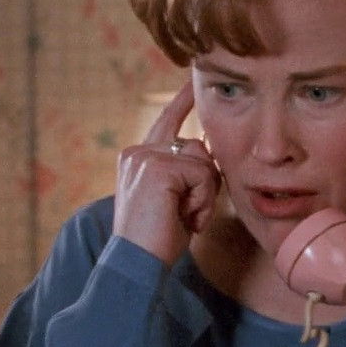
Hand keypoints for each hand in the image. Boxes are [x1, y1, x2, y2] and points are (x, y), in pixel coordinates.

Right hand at [112, 81, 219, 265]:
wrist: (137, 263)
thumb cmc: (157, 240)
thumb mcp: (172, 200)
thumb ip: (184, 174)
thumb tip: (208, 152)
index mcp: (137, 158)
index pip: (166, 122)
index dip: (182, 102)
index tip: (192, 83)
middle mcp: (138, 152)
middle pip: (197, 146)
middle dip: (205, 182)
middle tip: (189, 213)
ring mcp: (145, 157)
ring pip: (203, 161)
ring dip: (204, 194)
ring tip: (185, 217)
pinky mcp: (157, 167)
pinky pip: (202, 174)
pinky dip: (202, 200)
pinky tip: (184, 217)